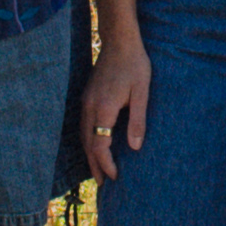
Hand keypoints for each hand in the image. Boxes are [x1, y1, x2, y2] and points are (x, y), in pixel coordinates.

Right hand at [83, 38, 150, 178]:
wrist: (119, 40)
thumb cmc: (134, 64)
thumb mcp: (142, 92)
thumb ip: (138, 120)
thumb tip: (135, 147)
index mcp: (103, 108)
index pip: (99, 145)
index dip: (106, 163)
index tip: (116, 176)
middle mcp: (89, 107)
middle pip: (87, 144)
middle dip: (94, 165)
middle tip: (102, 184)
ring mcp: (85, 101)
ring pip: (83, 135)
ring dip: (90, 154)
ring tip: (97, 170)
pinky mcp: (87, 96)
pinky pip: (84, 125)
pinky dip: (88, 140)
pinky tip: (95, 144)